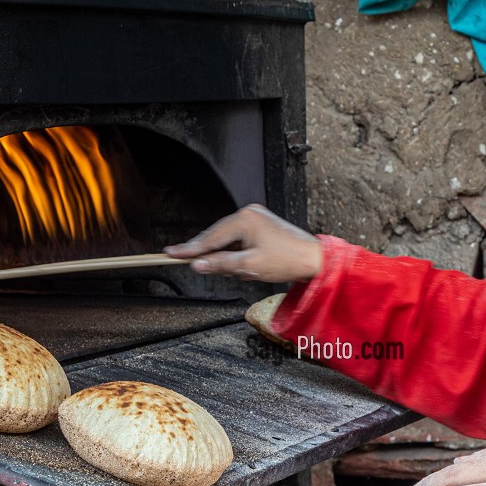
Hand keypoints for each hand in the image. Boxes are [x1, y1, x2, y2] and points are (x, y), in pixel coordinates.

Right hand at [165, 205, 322, 282]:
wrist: (314, 259)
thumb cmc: (287, 261)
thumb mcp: (250, 267)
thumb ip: (221, 264)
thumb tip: (197, 265)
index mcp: (244, 219)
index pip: (210, 237)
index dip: (190, 249)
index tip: (170, 254)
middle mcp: (248, 213)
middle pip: (218, 237)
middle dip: (215, 257)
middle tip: (210, 269)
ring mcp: (255, 218)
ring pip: (229, 241)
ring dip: (231, 259)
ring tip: (248, 272)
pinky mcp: (261, 226)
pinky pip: (240, 241)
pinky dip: (240, 255)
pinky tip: (249, 266)